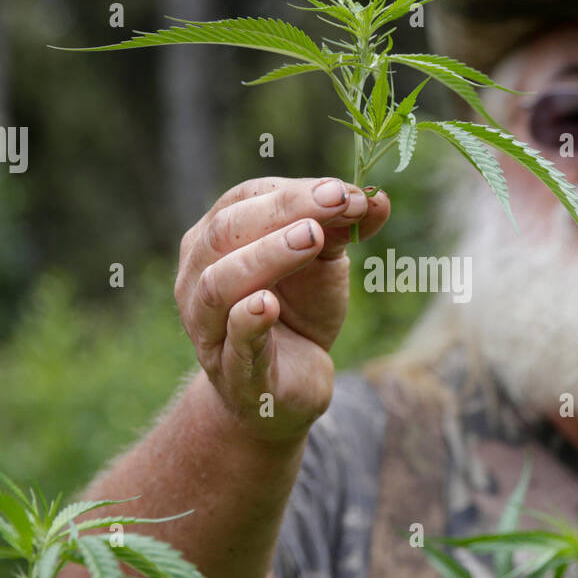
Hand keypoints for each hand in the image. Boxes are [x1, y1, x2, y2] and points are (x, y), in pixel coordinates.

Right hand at [175, 176, 389, 441]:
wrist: (287, 387)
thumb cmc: (297, 313)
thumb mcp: (322, 265)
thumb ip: (342, 229)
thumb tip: (378, 197)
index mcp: (216, 238)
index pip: (247, 199)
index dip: (296, 192)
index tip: (346, 190)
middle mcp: (199, 276)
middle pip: (227, 231)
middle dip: (284, 212)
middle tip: (336, 202)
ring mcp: (208, 326)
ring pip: (218, 283)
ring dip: (266, 255)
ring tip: (311, 237)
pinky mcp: (232, 372)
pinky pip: (233, 341)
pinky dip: (248, 320)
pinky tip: (268, 304)